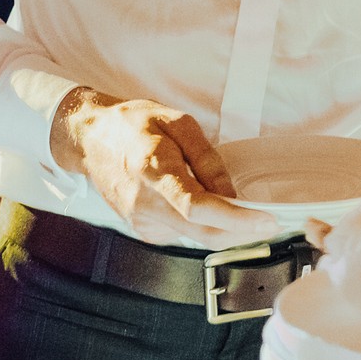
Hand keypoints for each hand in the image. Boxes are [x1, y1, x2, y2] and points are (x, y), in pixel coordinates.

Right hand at [50, 88, 279, 249]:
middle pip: (202, 231)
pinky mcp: (141, 230)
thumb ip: (207, 159)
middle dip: (242, 232)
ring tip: (234, 205)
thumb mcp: (178, 123)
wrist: (90, 140)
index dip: (236, 219)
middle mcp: (144, 203)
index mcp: (154, 170)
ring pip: (195, 236)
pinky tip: (197, 203)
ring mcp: (140, 221)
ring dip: (223, 228)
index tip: (266, 221)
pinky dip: (200, 224)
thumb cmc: (134, 125)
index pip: (198, 206)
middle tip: (270, 223)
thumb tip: (231, 195)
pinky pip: (182, 233)